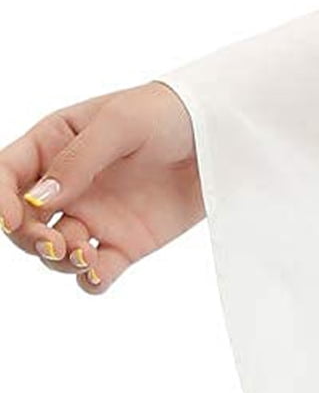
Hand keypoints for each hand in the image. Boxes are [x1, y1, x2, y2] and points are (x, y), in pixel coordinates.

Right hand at [2, 82, 204, 290]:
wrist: (223, 132)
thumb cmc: (169, 112)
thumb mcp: (122, 123)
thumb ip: (79, 159)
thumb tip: (38, 200)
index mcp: (54, 146)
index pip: (7, 176)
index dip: (1, 201)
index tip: (15, 219)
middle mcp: (68, 186)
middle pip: (26, 223)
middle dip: (30, 239)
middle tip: (57, 243)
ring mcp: (96, 215)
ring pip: (56, 251)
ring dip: (60, 261)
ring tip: (85, 256)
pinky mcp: (127, 241)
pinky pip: (98, 271)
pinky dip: (91, 281)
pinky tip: (97, 275)